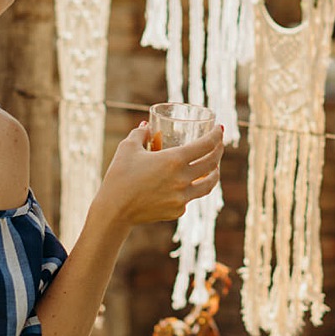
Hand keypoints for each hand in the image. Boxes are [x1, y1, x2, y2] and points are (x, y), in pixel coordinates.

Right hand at [93, 123, 223, 228]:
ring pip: (208, 184)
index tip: (220, 129)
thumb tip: (147, 125)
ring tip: (214, 167)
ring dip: (215, 173)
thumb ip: (140, 133)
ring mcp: (182, 197)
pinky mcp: (177, 211)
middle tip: (219, 144)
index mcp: (174, 160)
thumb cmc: (119, 175)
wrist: (114, 210)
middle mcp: (183, 179)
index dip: (216, 135)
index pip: (206, 144)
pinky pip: (190, 197)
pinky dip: (191, 189)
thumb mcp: (128, 148)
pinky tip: (187, 184)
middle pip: (212, 163)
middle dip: (219, 150)